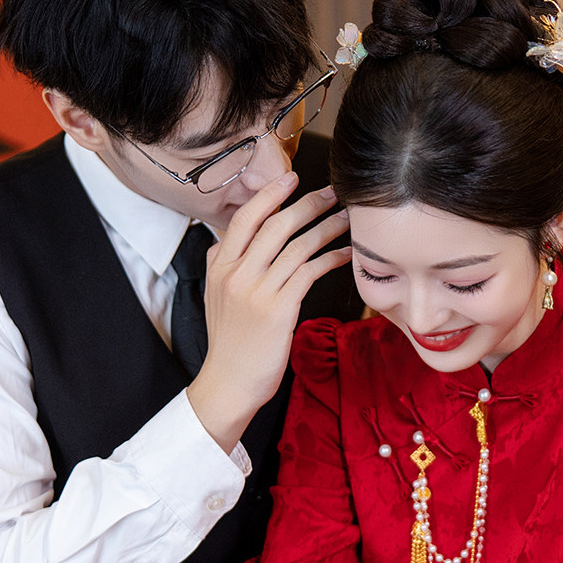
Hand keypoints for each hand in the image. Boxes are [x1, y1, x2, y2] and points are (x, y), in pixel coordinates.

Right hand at [185, 173, 351, 451]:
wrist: (229, 383)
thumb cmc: (229, 344)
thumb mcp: (215, 298)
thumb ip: (221, 266)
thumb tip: (224, 240)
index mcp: (219, 266)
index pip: (244, 219)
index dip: (269, 196)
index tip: (291, 179)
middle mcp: (236, 273)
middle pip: (276, 225)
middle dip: (307, 204)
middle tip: (332, 193)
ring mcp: (257, 291)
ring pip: (297, 246)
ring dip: (326, 229)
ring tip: (347, 219)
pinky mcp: (279, 309)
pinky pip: (310, 272)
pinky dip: (331, 259)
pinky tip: (346, 254)